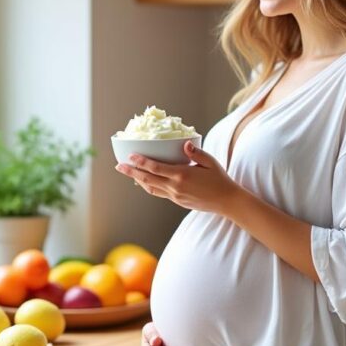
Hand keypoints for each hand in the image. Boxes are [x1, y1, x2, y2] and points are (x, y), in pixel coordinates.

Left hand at [115, 141, 237, 213]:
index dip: (141, 162)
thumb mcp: (210, 162)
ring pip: (151, 188)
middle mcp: (176, 187)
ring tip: (127, 172)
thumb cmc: (219, 179)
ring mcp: (175, 196)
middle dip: (131, 172)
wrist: (226, 201)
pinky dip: (149, 186)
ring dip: (137, 180)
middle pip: (147, 179)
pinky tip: (144, 180)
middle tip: (118, 166)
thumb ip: (196, 153)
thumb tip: (185, 144)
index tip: (130, 155)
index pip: (156, 168)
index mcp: (182, 175)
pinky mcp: (177, 201)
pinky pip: (158, 193)